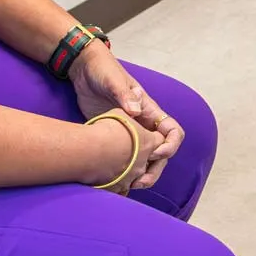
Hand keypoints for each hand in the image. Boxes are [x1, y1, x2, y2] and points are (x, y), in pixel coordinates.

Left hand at [69, 43, 183, 189]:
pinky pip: (126, 158)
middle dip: (156, 168)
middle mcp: (143, 124)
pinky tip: (115, 181)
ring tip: (130, 185)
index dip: (170, 145)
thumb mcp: (113, 80)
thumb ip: (125, 95)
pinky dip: (126, 171)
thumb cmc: (102, 70)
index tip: (155, 153)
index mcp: (149, 110)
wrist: (83, 69)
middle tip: (141, 182)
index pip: (172, 131)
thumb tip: (136, 111)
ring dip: (142, 174)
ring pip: (144, 159)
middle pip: (161, 152)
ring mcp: (129, 132)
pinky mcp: (114, 137)